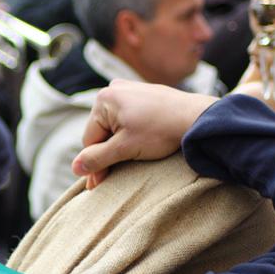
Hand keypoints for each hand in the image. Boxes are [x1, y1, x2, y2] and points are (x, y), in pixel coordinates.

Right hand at [72, 80, 217, 188]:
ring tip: (132, 157)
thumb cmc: (161, 131)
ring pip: (115, 126)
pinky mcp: (144, 95)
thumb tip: (75, 168)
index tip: (98, 184)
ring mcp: (129, 90)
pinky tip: (142, 143)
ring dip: (119, 144)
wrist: (198, 118)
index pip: (90, 139)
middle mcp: (113, 89)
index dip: (95, 163)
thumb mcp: (125, 149)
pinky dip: (131, 133)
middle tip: (113, 175)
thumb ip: (97, 159)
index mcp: (104, 99)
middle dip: (107, 153)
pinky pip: (128, 118)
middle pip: (101, 132)